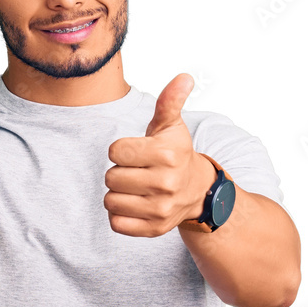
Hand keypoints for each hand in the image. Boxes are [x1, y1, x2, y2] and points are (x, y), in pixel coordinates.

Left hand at [104, 72, 217, 236]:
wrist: (197, 191)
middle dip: (119, 172)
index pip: (114, 151)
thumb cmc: (175, 153)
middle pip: (110, 177)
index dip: (121, 150)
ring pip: (110, 201)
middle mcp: (166, 183)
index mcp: (167, 155)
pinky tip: (134, 204)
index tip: (137, 152)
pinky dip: (120, 214)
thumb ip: (170, 102)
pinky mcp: (153, 229)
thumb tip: (184, 78)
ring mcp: (160, 209)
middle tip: (137, 171)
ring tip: (135, 188)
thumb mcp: (171, 126)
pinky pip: (116, 223)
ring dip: (117, 193)